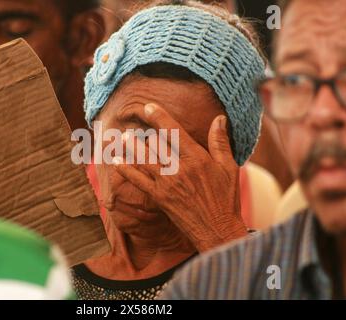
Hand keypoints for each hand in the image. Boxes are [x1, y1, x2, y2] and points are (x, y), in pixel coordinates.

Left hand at [112, 103, 246, 251]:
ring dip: (130, 146)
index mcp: (197, 158)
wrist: (217, 229)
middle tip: (130, 120)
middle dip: (142, 130)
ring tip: (120, 136)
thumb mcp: (229, 167)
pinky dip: (126, 170)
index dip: (159, 117)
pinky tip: (116, 161)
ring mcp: (167, 183)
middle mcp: (180, 168)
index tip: (147, 106)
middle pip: (156, 143)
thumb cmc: (226, 198)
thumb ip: (220, 142)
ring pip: (144, 158)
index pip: (174, 131)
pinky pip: (138, 181)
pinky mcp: (159, 197)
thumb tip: (219, 118)